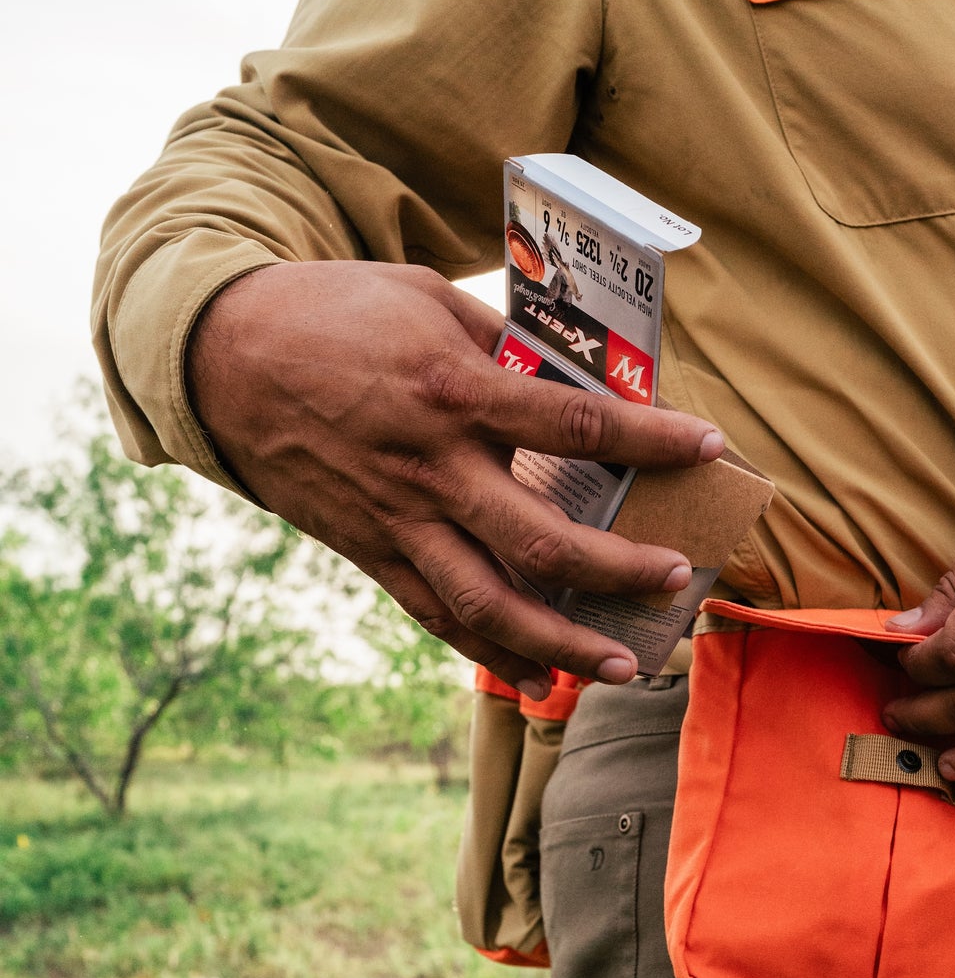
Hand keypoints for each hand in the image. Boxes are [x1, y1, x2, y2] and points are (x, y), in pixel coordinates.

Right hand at [188, 261, 724, 697]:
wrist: (222, 356)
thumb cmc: (335, 313)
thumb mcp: (428, 301)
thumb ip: (503, 345)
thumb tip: (580, 378)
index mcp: (456, 393)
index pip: (577, 426)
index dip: (652, 439)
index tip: (710, 446)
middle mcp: (433, 468)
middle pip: (542, 540)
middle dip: (618, 570)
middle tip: (675, 579)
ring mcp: (399, 520)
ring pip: (490, 602)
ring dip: (561, 643)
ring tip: (621, 666)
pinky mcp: (370, 551)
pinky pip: (435, 615)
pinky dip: (488, 652)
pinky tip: (537, 677)